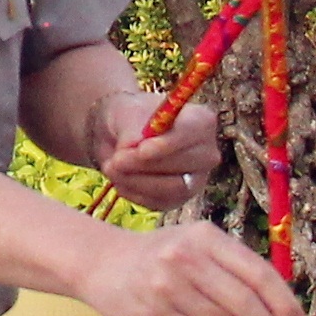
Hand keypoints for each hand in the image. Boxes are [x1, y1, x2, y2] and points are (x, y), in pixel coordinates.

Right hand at [74, 216, 302, 315]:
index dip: (284, 303)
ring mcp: (169, 288)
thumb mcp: (195, 246)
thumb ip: (233, 270)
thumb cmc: (158, 258)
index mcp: (206, 237)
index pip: (257, 272)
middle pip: (245, 302)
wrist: (101, 264)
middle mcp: (188, 258)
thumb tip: (280, 310)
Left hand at [91, 83, 220, 213]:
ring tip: (110, 167)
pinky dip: (133, 192)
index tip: (142, 150)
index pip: (192, 134)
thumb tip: (134, 146)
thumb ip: (133, 128)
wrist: (120, 137)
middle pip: (184, 165)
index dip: (168, 145)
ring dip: (136, 181)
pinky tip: (118, 179)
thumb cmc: (129, 117)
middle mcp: (205, 153)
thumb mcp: (126, 113)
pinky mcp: (176, 200)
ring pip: (171, 189)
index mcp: (201, 122)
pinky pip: (158, 203)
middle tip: (115, 161)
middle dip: (145, 165)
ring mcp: (194, 180)